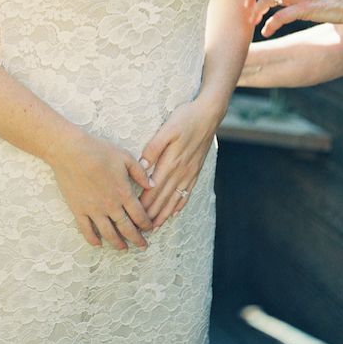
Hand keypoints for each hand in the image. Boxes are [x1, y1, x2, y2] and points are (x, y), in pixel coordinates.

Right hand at [50, 130, 153, 250]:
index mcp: (123, 192)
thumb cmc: (98, 150)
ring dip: (117, 243)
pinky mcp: (78, 210)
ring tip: (123, 249)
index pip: (139, 215)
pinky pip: (86, 230)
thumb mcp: (125, 157)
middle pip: (126, 228)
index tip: (150, 229)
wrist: (70, 151)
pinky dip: (93, 239)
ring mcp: (93, 210)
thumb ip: (140, 173)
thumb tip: (152, 185)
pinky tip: (98, 244)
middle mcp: (110, 206)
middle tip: (142, 246)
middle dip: (136, 239)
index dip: (146, 224)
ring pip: (108, 233)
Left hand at [138, 96, 219, 229]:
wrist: (209, 114)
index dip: (143, 204)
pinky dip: (179, 204)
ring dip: (164, 214)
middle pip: (163, 198)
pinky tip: (174, 211)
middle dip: (151, 215)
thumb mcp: (167, 129)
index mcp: (171, 162)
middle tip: (139, 229)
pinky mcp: (196, 170)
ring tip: (154, 226)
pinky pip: (187, 192)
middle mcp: (181, 171)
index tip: (133, 216)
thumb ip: (154, 149)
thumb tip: (143, 168)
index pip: (154, 189)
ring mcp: (190, 172)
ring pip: (175, 198)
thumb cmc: (185, 118)